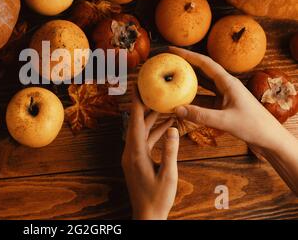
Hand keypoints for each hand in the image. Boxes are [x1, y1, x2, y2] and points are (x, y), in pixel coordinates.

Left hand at [122, 89, 178, 219]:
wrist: (147, 216)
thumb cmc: (157, 199)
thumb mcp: (168, 176)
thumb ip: (170, 152)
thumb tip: (172, 128)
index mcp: (135, 153)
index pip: (134, 122)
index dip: (136, 103)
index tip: (137, 87)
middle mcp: (130, 152)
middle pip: (137, 123)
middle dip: (145, 106)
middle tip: (154, 90)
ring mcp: (133, 156)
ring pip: (141, 132)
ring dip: (152, 119)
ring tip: (164, 104)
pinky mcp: (137, 161)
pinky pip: (145, 141)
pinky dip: (154, 132)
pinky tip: (166, 126)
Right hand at [169, 46, 288, 150]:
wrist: (271, 139)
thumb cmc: (254, 127)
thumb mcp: (225, 121)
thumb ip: (200, 115)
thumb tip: (177, 109)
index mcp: (228, 82)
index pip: (204, 63)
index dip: (187, 55)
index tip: (171, 50)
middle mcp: (226, 86)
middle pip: (201, 71)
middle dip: (184, 65)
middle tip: (167, 63)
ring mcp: (225, 96)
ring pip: (201, 85)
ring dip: (187, 83)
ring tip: (170, 80)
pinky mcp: (223, 106)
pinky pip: (204, 99)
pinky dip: (192, 99)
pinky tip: (180, 102)